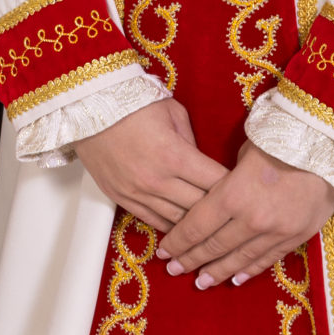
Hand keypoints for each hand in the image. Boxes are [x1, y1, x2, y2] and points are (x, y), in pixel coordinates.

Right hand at [73, 97, 227, 231]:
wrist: (87, 109)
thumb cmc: (132, 104)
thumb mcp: (173, 113)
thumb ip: (193, 142)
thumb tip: (205, 165)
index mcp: (174, 155)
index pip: (217, 183)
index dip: (236, 188)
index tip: (246, 190)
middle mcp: (157, 180)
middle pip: (201, 208)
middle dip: (221, 211)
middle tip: (235, 214)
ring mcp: (138, 193)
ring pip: (179, 222)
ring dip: (197, 226)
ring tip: (215, 229)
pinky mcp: (122, 199)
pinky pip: (154, 222)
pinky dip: (172, 227)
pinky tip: (185, 230)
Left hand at [158, 141, 333, 289]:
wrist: (331, 146)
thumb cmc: (283, 139)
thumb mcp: (245, 152)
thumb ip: (227, 180)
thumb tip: (214, 197)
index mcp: (233, 194)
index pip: (197, 226)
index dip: (178, 241)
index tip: (163, 251)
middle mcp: (251, 219)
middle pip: (214, 246)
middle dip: (191, 259)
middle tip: (174, 270)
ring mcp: (276, 231)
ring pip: (240, 258)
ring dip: (217, 271)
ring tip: (200, 282)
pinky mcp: (297, 235)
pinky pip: (268, 258)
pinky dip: (250, 270)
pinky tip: (236, 278)